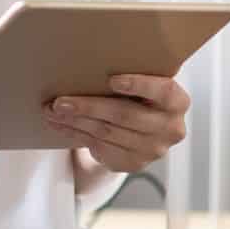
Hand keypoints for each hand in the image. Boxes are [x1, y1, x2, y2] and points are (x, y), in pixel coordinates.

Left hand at [46, 74, 190, 174]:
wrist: (146, 130)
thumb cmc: (142, 97)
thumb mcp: (146, 84)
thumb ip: (132, 77)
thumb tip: (87, 65)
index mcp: (177, 102)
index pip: (162, 91)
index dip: (138, 85)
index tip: (112, 80)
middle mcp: (170, 128)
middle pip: (125, 115)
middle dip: (89, 107)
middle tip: (60, 101)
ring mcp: (152, 150)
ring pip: (107, 133)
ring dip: (75, 121)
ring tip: (53, 110)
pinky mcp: (133, 163)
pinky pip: (99, 147)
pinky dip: (76, 134)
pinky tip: (60, 124)